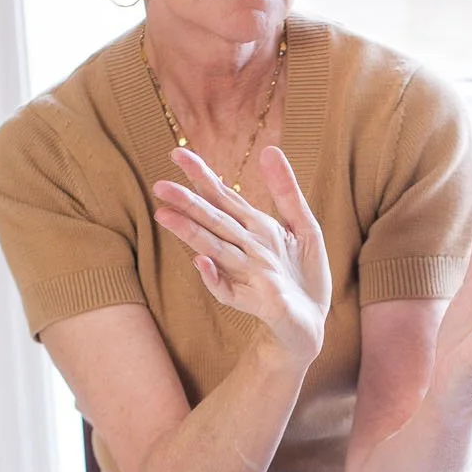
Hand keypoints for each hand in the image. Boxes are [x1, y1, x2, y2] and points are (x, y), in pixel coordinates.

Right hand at [152, 144, 330, 364]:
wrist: (313, 321)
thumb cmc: (305, 276)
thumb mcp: (305, 227)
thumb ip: (286, 191)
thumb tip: (269, 150)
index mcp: (255, 228)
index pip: (223, 197)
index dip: (202, 176)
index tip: (178, 153)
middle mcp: (245, 249)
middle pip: (213, 221)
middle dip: (187, 203)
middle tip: (159, 184)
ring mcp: (245, 275)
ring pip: (215, 250)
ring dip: (191, 234)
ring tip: (165, 216)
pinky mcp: (253, 302)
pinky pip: (227, 291)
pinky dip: (214, 279)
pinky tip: (201, 263)